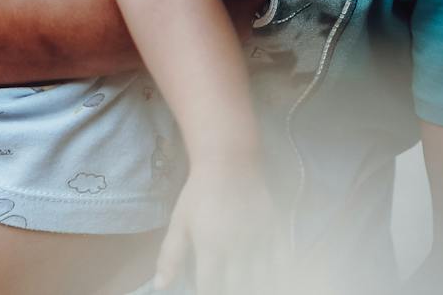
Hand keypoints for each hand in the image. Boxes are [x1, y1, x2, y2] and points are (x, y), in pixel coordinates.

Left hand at [156, 160, 283, 293]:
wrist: (229, 161)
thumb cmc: (199, 193)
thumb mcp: (179, 222)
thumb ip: (170, 256)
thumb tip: (159, 286)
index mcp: (211, 247)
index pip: (210, 287)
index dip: (207, 293)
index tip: (205, 289)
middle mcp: (238, 247)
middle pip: (237, 287)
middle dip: (229, 290)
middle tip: (225, 283)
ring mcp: (260, 239)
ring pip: (262, 279)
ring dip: (253, 284)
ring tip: (244, 280)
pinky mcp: (275, 229)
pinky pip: (283, 261)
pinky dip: (278, 272)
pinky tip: (270, 275)